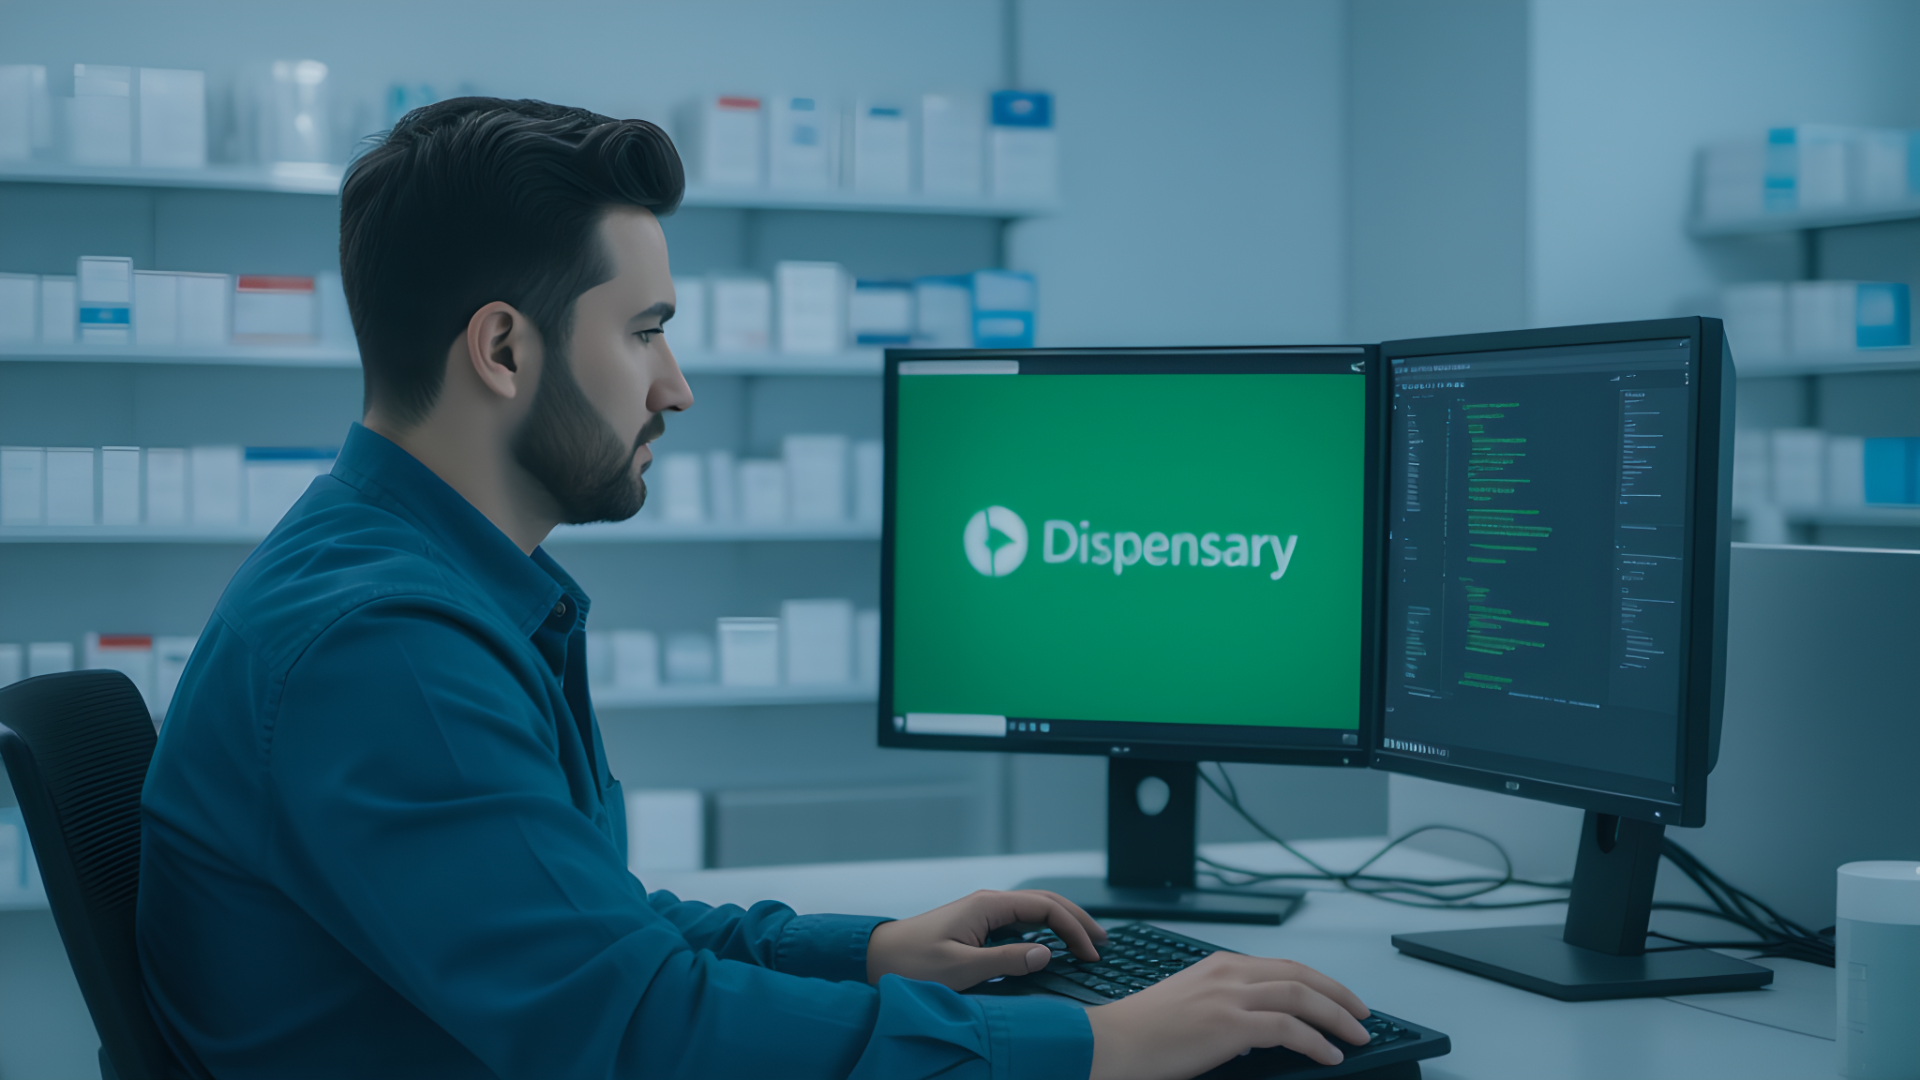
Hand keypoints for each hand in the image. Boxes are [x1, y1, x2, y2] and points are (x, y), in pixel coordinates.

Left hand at [865, 889, 1107, 989]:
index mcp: (987, 906)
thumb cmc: (911, 963)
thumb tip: (1046, 954)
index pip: (1045, 908)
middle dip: (1078, 920)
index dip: (1073, 929)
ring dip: (1064, 924)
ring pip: (1035, 911)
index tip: (1091, 954)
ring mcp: (984, 914)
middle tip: (1103, 943)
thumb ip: (1006, 961)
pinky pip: (1021, 923)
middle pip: (1046, 903)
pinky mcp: (979, 927)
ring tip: (1088, 943)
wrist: (876, 958)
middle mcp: (988, 904)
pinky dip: (1045, 931)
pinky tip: (1055, 946)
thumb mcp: (960, 968)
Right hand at [1086, 952, 1370, 1079]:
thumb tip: (1257, 1029)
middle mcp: (1229, 973)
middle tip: (1363, 1016)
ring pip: (1302, 997)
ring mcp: (1230, 996)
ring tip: (1357, 1037)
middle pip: (1301, 976)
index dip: (1321, 983)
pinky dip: (1316, 1043)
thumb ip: (1226, 1006)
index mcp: (1220, 965)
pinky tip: (1329, 1057)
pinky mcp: (1229, 1024)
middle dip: (1339, 996)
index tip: (1341, 999)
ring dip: (1337, 1018)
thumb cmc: (1144, 1032)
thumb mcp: (1190, 1004)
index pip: (1285, 966)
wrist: (1112, 1042)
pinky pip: (1289, 1029)